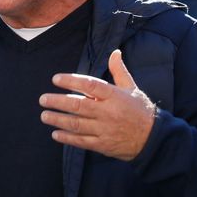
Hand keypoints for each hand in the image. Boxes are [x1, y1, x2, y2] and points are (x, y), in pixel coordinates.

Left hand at [40, 50, 157, 160]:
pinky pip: (81, 141)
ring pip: (76, 124)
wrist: (153, 138)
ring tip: (44, 115)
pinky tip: (55, 134)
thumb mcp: (132, 88)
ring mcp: (104, 129)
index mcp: (114, 96)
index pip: (90, 85)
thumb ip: (119, 71)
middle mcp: (108, 112)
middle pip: (78, 105)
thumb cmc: (141, 110)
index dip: (71, 81)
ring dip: (58, 120)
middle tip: (42, 99)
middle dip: (57, 102)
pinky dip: (67, 138)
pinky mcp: (103, 144)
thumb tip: (115, 52)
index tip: (56, 79)